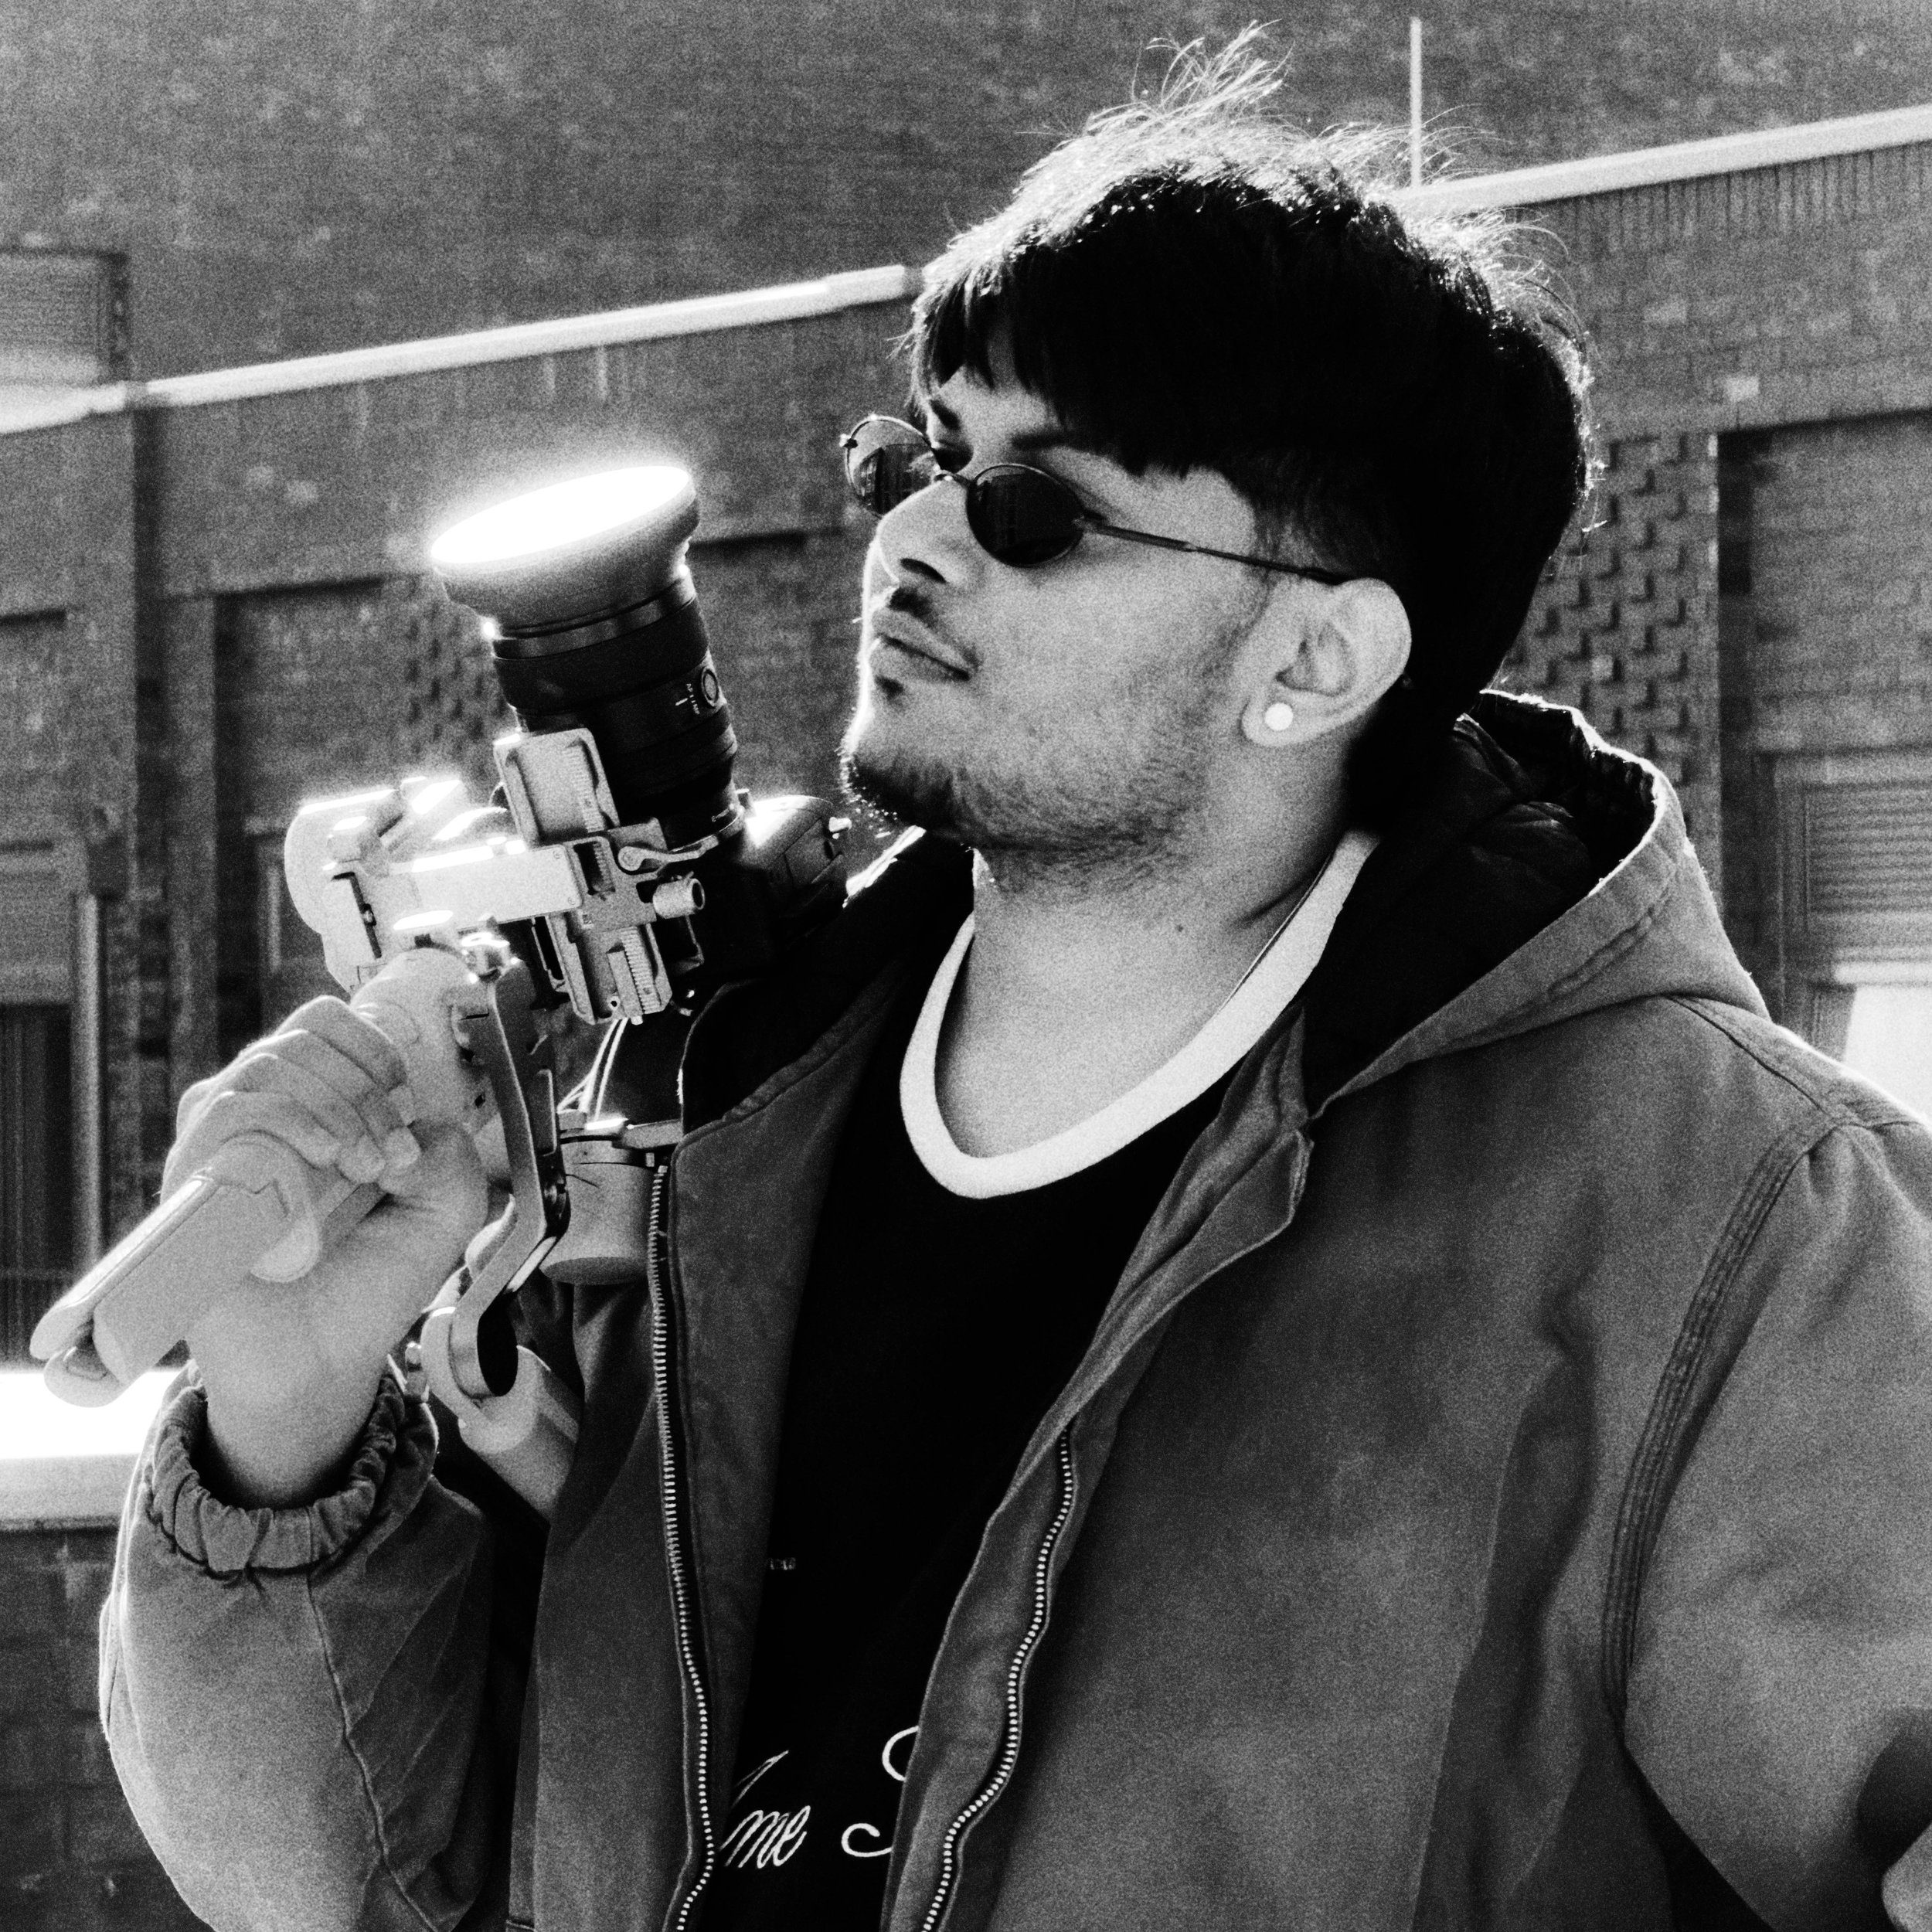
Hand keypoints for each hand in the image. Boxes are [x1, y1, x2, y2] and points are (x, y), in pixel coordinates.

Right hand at [173, 998, 489, 1505]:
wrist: (319, 1363)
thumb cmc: (368, 1284)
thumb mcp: (443, 1209)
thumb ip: (452, 1151)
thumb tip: (417, 1121)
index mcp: (308, 1110)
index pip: (325, 1025)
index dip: (375, 1050)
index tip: (407, 1106)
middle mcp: (257, 1117)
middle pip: (302, 1037)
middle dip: (368, 1087)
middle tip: (395, 1154)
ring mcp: (219, 1145)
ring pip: (268, 1064)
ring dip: (338, 1105)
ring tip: (367, 1167)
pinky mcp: (192, 1179)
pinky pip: (228, 1110)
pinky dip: (292, 1122)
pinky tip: (329, 1163)